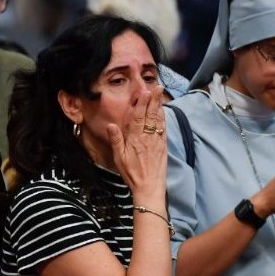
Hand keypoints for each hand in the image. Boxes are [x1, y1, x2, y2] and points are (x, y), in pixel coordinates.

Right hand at [108, 84, 166, 198]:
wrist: (149, 187)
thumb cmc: (132, 174)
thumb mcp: (119, 158)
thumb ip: (116, 140)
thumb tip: (111, 125)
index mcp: (135, 139)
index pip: (138, 117)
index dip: (142, 104)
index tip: (145, 92)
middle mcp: (148, 137)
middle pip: (151, 115)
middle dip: (154, 100)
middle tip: (157, 87)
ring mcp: (157, 141)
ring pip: (159, 119)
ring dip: (160, 106)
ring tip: (161, 94)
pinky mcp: (163, 146)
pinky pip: (163, 128)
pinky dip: (163, 118)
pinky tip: (163, 112)